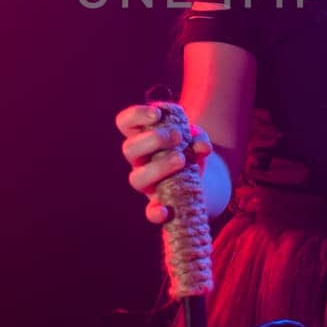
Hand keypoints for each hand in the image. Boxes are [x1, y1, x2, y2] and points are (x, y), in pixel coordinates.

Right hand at [115, 103, 212, 223]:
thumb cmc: (189, 150)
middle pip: (129, 149)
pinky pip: (150, 211)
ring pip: (137, 178)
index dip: (136, 115)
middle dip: (153, 139)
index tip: (157, 114)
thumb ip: (198, 137)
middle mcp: (138, 160)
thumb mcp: (195, 138)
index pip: (124, 122)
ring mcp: (146, 183)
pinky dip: (155, 212)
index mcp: (141, 137)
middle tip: (177, 136)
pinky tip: (165, 210)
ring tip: (181, 159)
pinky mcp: (158, 203)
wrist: (201, 178)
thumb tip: (202, 148)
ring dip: (159, 167)